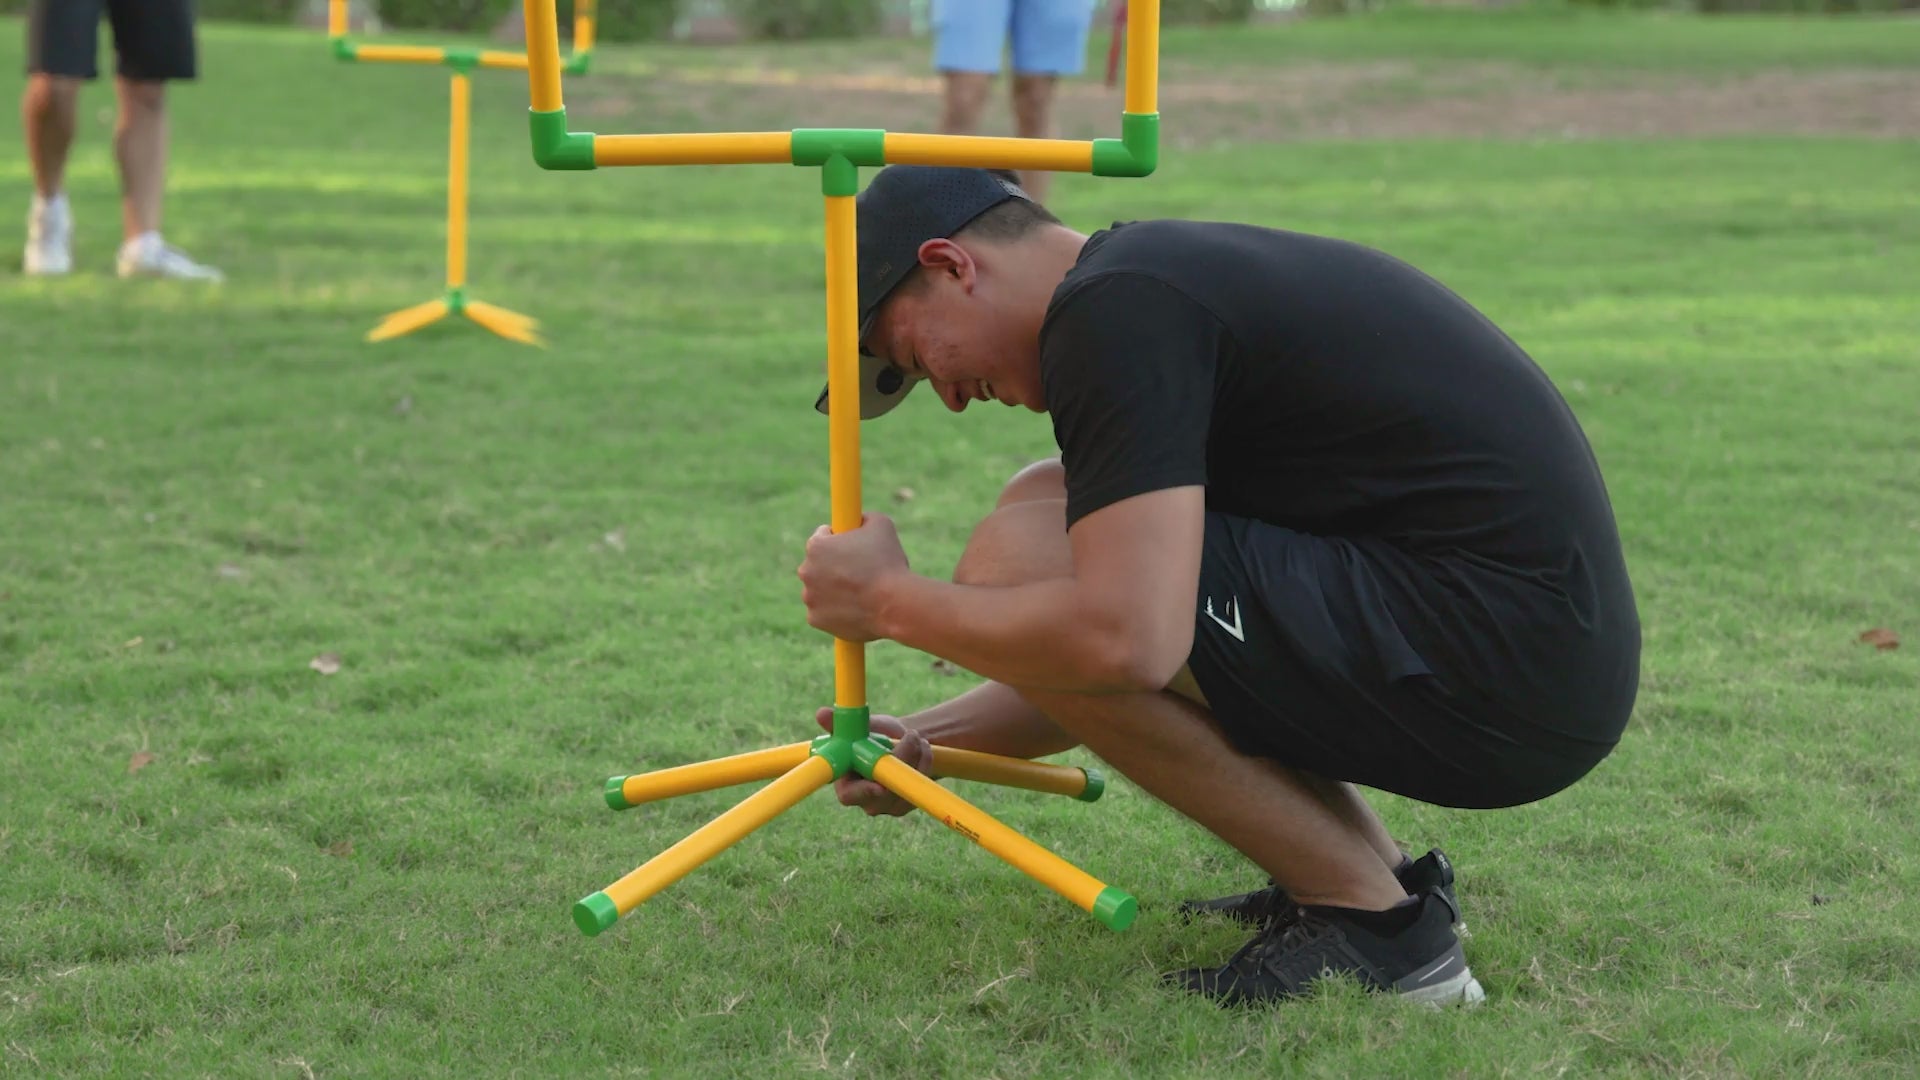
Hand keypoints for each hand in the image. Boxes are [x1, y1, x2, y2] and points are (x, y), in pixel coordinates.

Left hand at [797, 514, 909, 642]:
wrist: (894, 604)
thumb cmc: (888, 563)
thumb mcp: (881, 525)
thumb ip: (865, 518)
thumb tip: (861, 519)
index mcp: (816, 546)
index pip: (823, 535)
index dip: (840, 538)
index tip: (851, 545)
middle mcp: (806, 571)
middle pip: (818, 564)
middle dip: (834, 565)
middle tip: (859, 570)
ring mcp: (809, 597)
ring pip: (820, 588)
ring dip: (834, 588)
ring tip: (862, 591)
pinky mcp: (815, 619)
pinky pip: (824, 611)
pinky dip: (836, 610)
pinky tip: (857, 607)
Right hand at [814, 707, 933, 816]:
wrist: (900, 740)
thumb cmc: (874, 733)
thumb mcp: (859, 726)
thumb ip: (839, 724)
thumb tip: (821, 714)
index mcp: (846, 781)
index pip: (849, 795)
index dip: (862, 792)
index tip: (879, 785)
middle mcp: (864, 799)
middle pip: (884, 793)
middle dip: (901, 761)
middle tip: (911, 736)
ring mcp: (886, 806)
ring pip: (905, 788)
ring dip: (916, 756)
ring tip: (915, 735)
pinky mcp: (906, 804)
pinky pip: (919, 786)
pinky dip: (925, 763)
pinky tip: (922, 747)